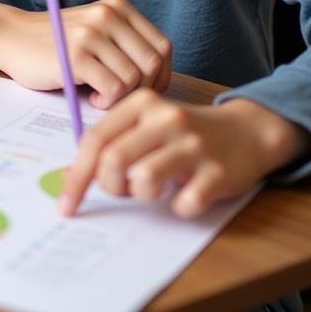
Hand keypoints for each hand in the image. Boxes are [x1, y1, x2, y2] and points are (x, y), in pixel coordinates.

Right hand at [0, 0, 171, 109]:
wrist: (10, 37)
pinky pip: (113, 90)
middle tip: (118, 96)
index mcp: (118, 7)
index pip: (162, 47)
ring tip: (98, 93)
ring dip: (120, 97)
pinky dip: (106, 101)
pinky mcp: (76, 56)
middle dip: (142, 90)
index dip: (159, 75)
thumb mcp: (96, 32)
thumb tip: (160, 80)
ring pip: (134, 80)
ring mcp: (92, 34)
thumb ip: (125, 44)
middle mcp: (108, 16)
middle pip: (153, 65)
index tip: (141, 89)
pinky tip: (89, 95)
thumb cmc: (54, 43)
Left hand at [58, 92, 310, 217]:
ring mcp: (194, 145)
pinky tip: (185, 193)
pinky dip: (178, 207)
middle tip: (121, 191)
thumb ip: (109, 144)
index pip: (95, 139)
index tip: (65, 204)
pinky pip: (183, 204)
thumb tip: (65, 177)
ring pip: (145, 181)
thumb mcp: (144, 127)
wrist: (245, 131)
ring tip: (154, 187)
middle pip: (114, 160)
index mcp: (141, 104)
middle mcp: (166, 119)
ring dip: (142, 196)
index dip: (75, 175)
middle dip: (108, 186)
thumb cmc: (183, 133)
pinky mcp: (217, 173)